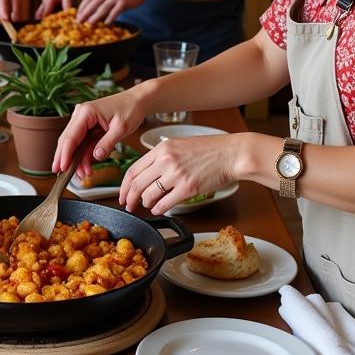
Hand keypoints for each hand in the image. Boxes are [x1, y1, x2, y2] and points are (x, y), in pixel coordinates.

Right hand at [51, 88, 148, 177]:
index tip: (62, 168)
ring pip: (73, 144)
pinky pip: (82, 143)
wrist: (137, 101)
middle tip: (64, 176)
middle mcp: (81, 115)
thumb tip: (96, 156)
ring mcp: (83, 120)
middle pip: (67, 140)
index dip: (64, 154)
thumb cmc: (130, 109)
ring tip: (83, 174)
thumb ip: (107, 143)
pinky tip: (86, 167)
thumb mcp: (121, 128)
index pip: (70, 136)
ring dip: (76, 160)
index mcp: (86, 112)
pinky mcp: (88, 126)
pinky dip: (83, 156)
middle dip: (66, 159)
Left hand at [76, 0, 151, 24]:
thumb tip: (97, 7)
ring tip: (88, 24)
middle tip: (78, 21)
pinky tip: (106, 24)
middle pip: (93, 4)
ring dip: (94, 18)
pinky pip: (114, 12)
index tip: (77, 14)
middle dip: (84, 13)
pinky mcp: (124, 2)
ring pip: (102, 9)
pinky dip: (109, 19)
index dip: (82, 6)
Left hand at [120, 134, 241, 214]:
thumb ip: (162, 157)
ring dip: (146, 204)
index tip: (123, 193)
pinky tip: (159, 209)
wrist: (231, 154)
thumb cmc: (210, 150)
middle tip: (128, 205)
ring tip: (148, 206)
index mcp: (162, 148)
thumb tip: (148, 173)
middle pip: (137, 184)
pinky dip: (159, 209)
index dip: (124, 185)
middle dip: (129, 198)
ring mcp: (176, 174)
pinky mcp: (187, 188)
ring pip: (149, 195)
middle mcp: (166, 160)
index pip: (133, 169)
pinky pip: (165, 203)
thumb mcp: (180, 145)